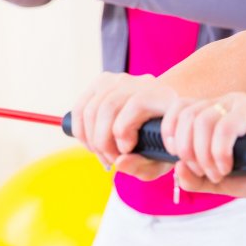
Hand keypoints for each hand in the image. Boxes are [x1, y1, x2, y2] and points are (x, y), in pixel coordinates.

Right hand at [71, 72, 188, 179]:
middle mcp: (143, 83)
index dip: (124, 131)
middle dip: (103, 141)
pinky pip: (81, 107)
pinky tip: (92, 145)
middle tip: (111, 160)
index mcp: (165, 97)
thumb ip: (143, 165)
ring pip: (91, 109)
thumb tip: (118, 163)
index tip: (126, 150)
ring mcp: (122, 80)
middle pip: (109, 106)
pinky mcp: (102, 82)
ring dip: (91, 139)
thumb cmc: (162, 142)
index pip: (136, 104)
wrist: (164, 115)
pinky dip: (80, 131)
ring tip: (103, 155)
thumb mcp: (160, 160)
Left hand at [160, 92, 245, 197]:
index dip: (170, 135)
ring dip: (203, 154)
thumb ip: (198, 180)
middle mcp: (222, 104)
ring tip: (218, 172)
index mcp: (212, 114)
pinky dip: (220, 150)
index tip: (180, 160)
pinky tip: (227, 165)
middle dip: (187, 151)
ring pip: (201, 121)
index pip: (177, 111)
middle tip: (205, 173)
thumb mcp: (223, 182)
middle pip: (185, 117)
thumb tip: (178, 170)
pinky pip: (224, 126)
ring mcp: (238, 104)